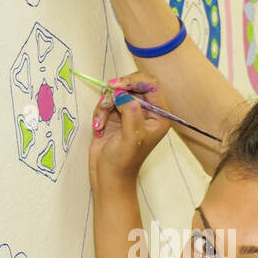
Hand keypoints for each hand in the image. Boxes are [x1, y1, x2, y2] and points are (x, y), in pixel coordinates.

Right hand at [88, 71, 174, 188]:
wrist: (108, 176)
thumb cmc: (124, 161)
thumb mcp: (133, 136)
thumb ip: (130, 111)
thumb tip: (122, 92)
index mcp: (159, 116)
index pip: (151, 86)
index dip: (135, 82)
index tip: (119, 87)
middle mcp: (146, 112)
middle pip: (133, 85)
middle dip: (117, 92)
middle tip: (107, 101)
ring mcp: (129, 112)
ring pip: (116, 93)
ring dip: (105, 105)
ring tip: (101, 123)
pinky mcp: (114, 116)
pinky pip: (105, 102)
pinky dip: (99, 112)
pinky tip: (98, 127)